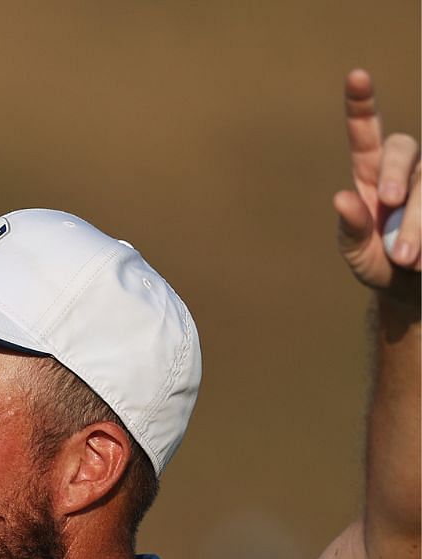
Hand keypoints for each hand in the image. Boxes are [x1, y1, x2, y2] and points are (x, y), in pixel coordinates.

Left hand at [335, 69, 419, 294]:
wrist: (412, 286)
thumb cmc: (378, 262)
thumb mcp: (357, 253)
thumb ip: (351, 229)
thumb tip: (342, 199)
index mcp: (371, 173)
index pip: (366, 132)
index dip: (361, 103)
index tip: (357, 75)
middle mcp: (406, 168)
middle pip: (404, 147)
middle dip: (396, 174)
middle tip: (390, 203)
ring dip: (419, 218)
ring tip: (407, 258)